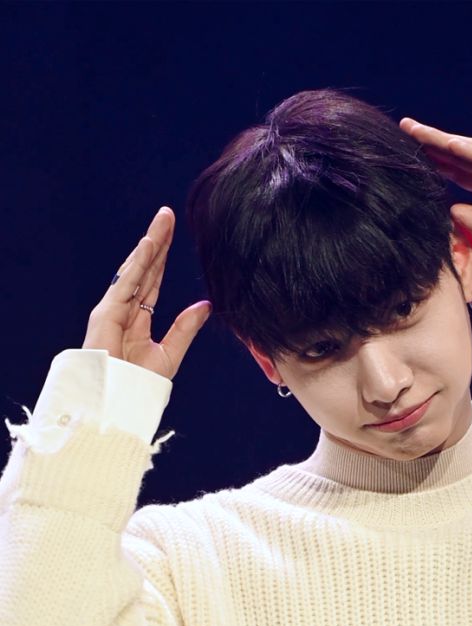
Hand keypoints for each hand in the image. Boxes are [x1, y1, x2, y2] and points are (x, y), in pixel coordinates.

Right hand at [82, 206, 211, 378]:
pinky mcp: (107, 314)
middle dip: (156, 242)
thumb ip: (185, 328)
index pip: (153, 280)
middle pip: (144, 269)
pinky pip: (126, 283)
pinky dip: (138, 263)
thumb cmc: (138, 387)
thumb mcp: (169, 354)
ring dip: (150, 244)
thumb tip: (206, 305)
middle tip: (168, 215)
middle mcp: (124, 310)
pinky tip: (150, 245)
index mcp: (138, 319)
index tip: (172, 234)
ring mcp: (113, 309)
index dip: (162, 257)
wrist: (117, 404)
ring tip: (163, 221)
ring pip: (136, 270)